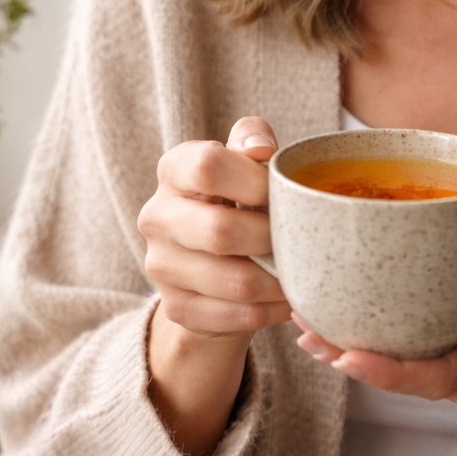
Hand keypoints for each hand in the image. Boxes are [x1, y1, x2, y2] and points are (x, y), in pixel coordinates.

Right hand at [137, 116, 291, 340]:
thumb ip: (252, 140)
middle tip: (298, 240)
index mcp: (174, 170)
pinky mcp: (176, 308)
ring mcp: (160, 266)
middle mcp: (156, 216)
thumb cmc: (239, 199)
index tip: (279, 194)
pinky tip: (286, 298)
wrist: (214, 264)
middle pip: (220, 230)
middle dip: (271, 238)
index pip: (208, 166)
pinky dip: (271, 310)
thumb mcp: (244, 163)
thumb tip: (260, 149)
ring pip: (234, 281)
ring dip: (279, 280)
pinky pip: (236, 315)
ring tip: (300, 272)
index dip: (254, 181)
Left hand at [293, 241, 456, 455]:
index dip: (390, 371)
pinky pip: (406, 362)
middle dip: (352, 361)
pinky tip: (334, 319)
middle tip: (304, 330)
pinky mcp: (451, 366)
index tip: (347, 357)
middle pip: (405, 380)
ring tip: (302, 321)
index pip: (441, 374)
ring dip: (350, 353)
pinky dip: (369, 345)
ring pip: (400, 374)